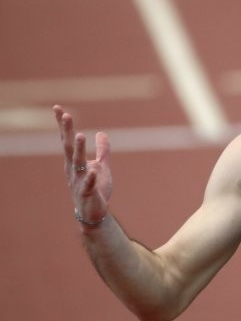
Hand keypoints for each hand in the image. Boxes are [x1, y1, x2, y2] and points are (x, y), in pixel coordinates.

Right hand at [54, 105, 111, 225]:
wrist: (93, 212)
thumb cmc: (96, 188)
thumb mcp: (101, 165)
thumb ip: (102, 150)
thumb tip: (102, 133)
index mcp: (75, 161)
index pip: (67, 140)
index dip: (63, 125)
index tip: (58, 108)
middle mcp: (74, 169)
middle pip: (69, 148)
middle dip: (67, 131)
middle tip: (66, 115)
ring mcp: (79, 181)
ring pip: (78, 163)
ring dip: (79, 150)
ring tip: (80, 135)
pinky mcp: (88, 193)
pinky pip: (89, 184)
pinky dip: (91, 177)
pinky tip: (93, 170)